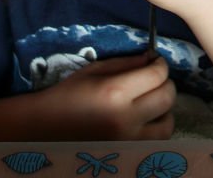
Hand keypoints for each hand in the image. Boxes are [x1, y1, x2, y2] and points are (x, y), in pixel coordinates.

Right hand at [34, 52, 174, 139]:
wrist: (45, 130)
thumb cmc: (69, 95)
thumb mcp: (95, 70)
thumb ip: (127, 64)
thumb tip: (153, 59)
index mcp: (116, 92)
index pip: (157, 74)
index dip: (160, 65)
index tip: (156, 62)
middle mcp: (126, 119)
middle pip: (167, 97)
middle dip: (165, 83)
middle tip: (155, 80)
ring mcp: (128, 142)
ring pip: (167, 124)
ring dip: (164, 111)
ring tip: (151, 103)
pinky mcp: (127, 154)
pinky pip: (156, 143)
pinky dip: (156, 130)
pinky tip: (145, 122)